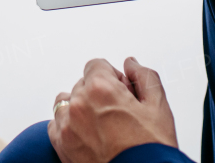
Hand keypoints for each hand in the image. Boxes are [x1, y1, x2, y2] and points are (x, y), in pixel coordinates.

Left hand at [49, 57, 176, 162]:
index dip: (113, 78)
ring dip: (80, 107)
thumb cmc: (150, 150)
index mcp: (101, 89)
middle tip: (118, 114)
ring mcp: (67, 125)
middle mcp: (79, 104)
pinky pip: (55, 124)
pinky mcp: (60, 145)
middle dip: (99, 93)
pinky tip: (88, 137)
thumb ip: (144, 77)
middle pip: (83, 84)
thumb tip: (130, 64)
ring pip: (67, 102)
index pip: (96, 65)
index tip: (121, 92)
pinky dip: (69, 126)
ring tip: (101, 126)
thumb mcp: (158, 108)